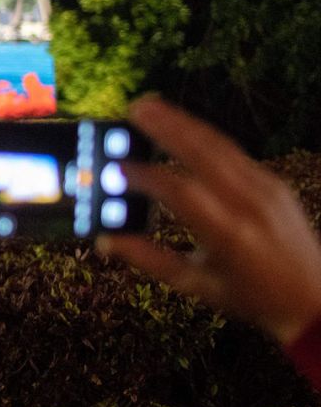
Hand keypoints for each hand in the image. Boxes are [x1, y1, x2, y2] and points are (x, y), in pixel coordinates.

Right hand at [100, 96, 320, 344]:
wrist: (313, 300)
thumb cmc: (251, 298)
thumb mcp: (196, 285)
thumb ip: (149, 260)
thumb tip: (106, 241)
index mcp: (229, 235)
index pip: (181, 192)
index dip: (145, 178)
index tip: (117, 170)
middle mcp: (251, 206)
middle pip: (204, 154)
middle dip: (167, 128)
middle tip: (134, 109)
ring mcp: (268, 191)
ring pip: (219, 145)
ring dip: (184, 122)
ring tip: (151, 105)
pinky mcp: (274, 184)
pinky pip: (233, 153)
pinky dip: (204, 137)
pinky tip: (182, 126)